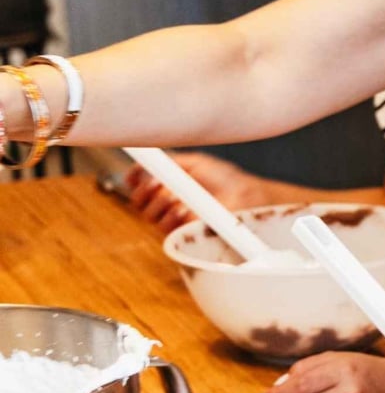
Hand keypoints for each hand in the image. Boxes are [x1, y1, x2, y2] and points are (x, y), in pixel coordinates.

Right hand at [126, 150, 271, 232]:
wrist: (242, 195)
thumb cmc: (223, 177)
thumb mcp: (194, 162)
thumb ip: (170, 161)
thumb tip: (146, 159)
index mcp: (167, 183)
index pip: (139, 184)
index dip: (133, 180)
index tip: (133, 176)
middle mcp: (166, 202)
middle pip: (138, 201)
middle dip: (144, 191)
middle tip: (157, 183)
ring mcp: (173, 218)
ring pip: (149, 214)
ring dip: (160, 202)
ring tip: (178, 195)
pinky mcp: (181, 233)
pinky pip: (165, 227)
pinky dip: (172, 216)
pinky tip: (184, 209)